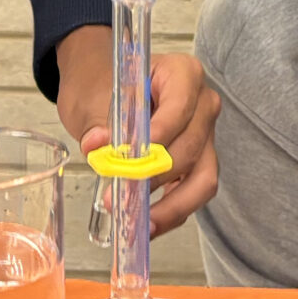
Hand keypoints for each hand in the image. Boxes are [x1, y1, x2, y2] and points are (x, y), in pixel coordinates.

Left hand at [55, 28, 221, 234]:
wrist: (102, 88)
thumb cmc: (103, 85)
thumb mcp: (93, 97)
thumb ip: (98, 123)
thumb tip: (97, 146)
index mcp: (183, 74)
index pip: (179, 110)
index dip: (159, 138)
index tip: (133, 161)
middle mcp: (203, 105)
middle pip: (190, 148)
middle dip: (155, 178)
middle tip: (119, 196)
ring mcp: (204, 135)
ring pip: (201, 178)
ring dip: (170, 205)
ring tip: (139, 223)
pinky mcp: (197, 162)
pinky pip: (193, 191)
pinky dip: (171, 211)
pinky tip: (147, 224)